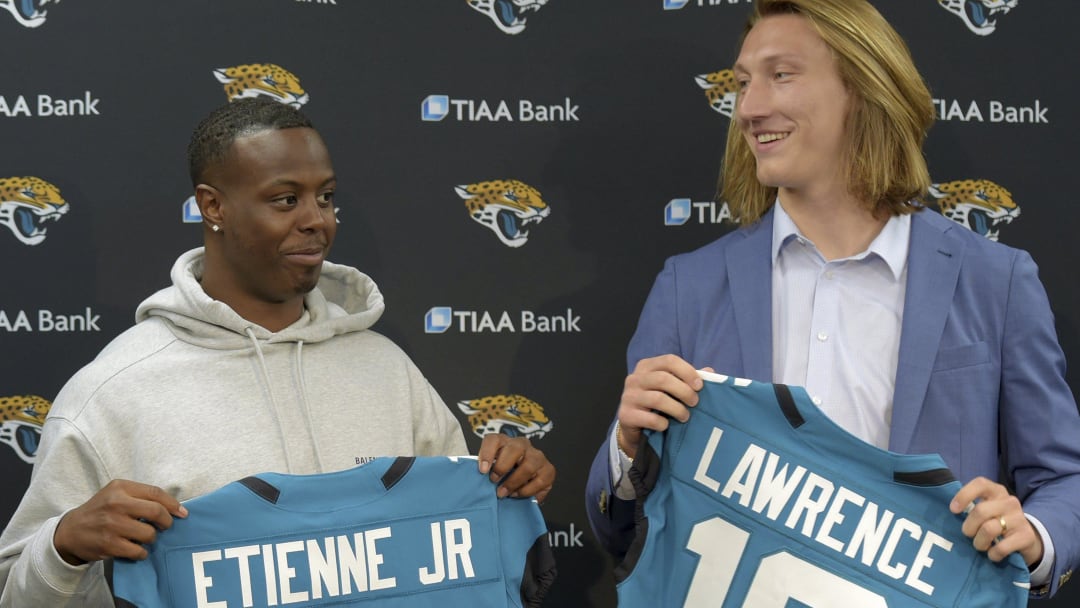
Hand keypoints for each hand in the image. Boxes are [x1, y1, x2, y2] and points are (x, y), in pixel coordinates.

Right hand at [53, 479, 186, 564]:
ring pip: (149, 534)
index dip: (173, 504)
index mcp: (120, 487)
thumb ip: (140, 496)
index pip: (156, 493)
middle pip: (156, 512)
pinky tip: (137, 549)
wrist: (71, 531)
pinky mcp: (108, 544)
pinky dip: (142, 552)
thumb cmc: (101, 510)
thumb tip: (173, 507)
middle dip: (167, 522)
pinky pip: (138, 551)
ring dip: (152, 538)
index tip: (182, 513)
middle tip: (165, 527)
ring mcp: (112, 524)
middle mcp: (116, 503)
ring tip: (145, 537)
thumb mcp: (116, 494)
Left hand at [477, 434, 554, 503]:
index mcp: (504, 442)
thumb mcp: (490, 471)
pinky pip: (540, 480)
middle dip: (503, 467)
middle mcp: (522, 445)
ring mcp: (537, 457)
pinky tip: (517, 494)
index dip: (487, 453)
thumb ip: (483, 471)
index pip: (494, 439)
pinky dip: (527, 490)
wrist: (522, 486)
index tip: (483, 470)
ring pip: (528, 465)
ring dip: (514, 482)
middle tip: (494, 481)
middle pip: (515, 448)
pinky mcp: (548, 471)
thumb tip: (471, 481)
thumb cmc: (502, 477)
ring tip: (504, 493)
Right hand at [616, 355, 706, 458]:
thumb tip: (710, 371)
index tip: (700, 386)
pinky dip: (662, 423)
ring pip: (658, 399)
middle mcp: (634, 378)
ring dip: (677, 409)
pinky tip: (667, 425)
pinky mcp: (626, 415)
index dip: (687, 371)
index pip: (669, 360)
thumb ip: (688, 379)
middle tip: (695, 402)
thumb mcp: (672, 388)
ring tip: (685, 416)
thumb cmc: (657, 404)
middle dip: (684, 392)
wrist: (635, 427)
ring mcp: (628, 397)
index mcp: (646, 366)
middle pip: (663, 379)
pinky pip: (649, 418)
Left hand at [950, 476, 1042, 566]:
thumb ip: (971, 507)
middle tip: (968, 535)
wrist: (1025, 539)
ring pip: (989, 529)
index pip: (980, 484)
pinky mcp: (1026, 536)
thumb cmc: (996, 522)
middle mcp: (1009, 502)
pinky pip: (1001, 547)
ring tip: (980, 546)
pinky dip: (993, 554)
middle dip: (968, 527)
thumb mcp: (985, 510)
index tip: (953, 510)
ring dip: (979, 543)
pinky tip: (992, 554)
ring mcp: (1020, 518)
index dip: (964, 495)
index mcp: (996, 491)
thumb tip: (951, 512)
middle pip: (980, 511)